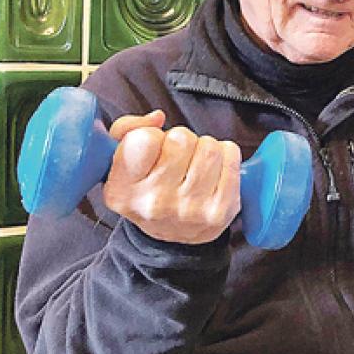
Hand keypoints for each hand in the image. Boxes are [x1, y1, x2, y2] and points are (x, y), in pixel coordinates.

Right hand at [102, 111, 241, 244]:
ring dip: (205, 147)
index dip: (152, 135)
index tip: (154, 148)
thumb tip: (157, 118)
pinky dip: (226, 154)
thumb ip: (127, 129)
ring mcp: (190, 209)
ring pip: (209, 146)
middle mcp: (155, 202)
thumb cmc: (149, 190)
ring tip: (196, 164)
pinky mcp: (220, 210)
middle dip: (182, 140)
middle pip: (181, 138)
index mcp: (123, 189)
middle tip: (178, 158)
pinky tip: (215, 168)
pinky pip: (231, 156)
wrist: (174, 236)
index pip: (144, 139)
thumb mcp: (122, 163)